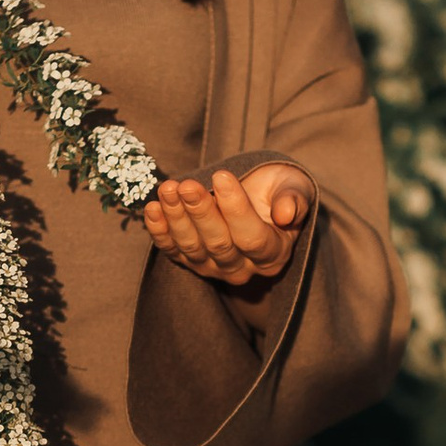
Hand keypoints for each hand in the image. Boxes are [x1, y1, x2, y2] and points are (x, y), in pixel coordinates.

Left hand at [143, 163, 314, 286]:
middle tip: (187, 185)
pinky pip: (172, 251)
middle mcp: (243, 268)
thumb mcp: (294, 187)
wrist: (255, 193)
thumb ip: (294, 199)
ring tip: (168, 190)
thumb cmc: (277, 189)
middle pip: (219, 245)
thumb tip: (285, 214)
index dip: (236, 209)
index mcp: (273, 254)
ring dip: (176, 218)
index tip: (222, 176)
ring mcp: (213, 268)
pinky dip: (159, 231)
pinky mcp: (189, 261)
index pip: (253, 238)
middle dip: (200, 212)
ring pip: (192, 248)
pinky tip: (152, 209)